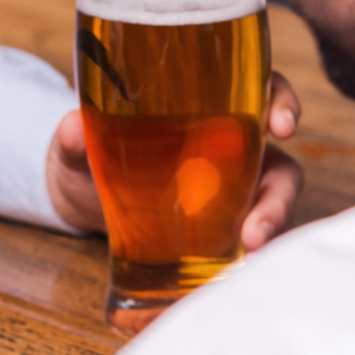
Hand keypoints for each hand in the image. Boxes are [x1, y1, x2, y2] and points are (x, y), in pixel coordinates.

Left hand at [46, 71, 305, 250]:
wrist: (84, 196)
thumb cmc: (92, 156)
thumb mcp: (80, 146)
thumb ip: (75, 139)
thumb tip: (72, 127)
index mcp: (211, 105)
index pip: (261, 87)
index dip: (281, 100)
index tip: (282, 125)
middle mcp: (232, 143)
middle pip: (277, 159)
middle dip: (281, 190)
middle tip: (259, 221)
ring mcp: (232, 186)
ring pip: (271, 199)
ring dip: (270, 223)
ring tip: (250, 247)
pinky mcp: (222, 225)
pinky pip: (248, 233)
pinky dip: (249, 249)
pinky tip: (237, 267)